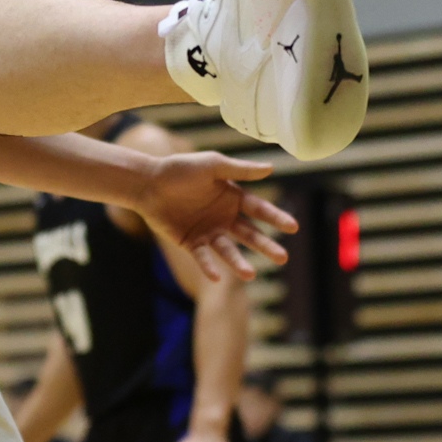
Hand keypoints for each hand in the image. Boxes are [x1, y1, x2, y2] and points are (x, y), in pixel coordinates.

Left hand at [134, 151, 295, 281]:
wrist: (147, 183)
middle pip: (249, 234)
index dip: (275, 217)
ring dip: (238, 262)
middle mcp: (224, 217)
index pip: (259, 210)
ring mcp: (208, 232)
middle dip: (266, 246)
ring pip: (228, 250)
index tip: (293, 227)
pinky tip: (216, 276)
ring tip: (250, 274)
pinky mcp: (191, 243)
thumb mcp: (212, 165)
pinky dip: (209, 267)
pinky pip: (203, 257)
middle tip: (283, 258)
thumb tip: (271, 168)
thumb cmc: (180, 169)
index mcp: (232, 197)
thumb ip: (240, 170)